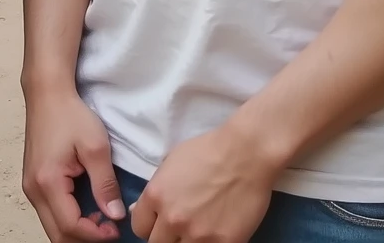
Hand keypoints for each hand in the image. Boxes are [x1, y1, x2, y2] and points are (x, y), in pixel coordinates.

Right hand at [22, 84, 124, 241]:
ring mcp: (30, 187)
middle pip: (57, 234)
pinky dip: (69, 219)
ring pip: (52, 226)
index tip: (117, 228)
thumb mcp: (96, 148)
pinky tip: (88, 208)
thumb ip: (105, 184)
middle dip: (85, 238)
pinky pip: (51, 212)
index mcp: (48, 182)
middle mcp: (33, 189)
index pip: (70, 226)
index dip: (96, 235)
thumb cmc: (70, 115)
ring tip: (102, 219)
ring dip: (77, 230)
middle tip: (110, 229)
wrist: (47, 94)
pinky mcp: (34, 182)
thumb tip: (115, 215)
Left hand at [130, 126, 277, 242]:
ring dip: (185, 242)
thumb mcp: (170, 164)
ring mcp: (198, 234)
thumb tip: (137, 210)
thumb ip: (154, 191)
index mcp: (155, 197)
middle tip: (180, 228)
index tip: (161, 222)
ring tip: (197, 231)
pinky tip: (214, 234)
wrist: (247, 153)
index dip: (150, 225)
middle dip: (166, 236)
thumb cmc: (208, 151)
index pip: (139, 227)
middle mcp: (172, 219)